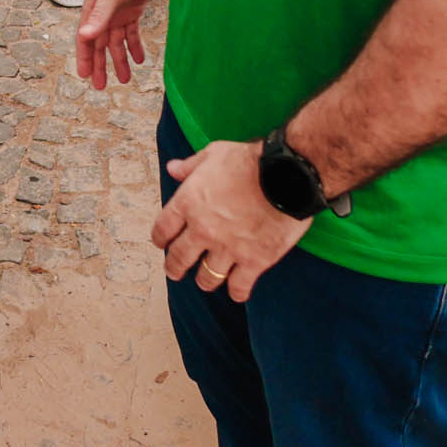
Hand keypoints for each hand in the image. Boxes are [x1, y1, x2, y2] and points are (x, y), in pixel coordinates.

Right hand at [75, 0, 163, 88]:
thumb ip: (99, 17)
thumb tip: (85, 36)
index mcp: (92, 11)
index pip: (85, 40)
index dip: (85, 59)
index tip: (85, 77)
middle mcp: (103, 14)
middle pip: (100, 45)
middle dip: (101, 65)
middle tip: (102, 87)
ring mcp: (118, 13)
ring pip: (117, 42)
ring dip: (120, 59)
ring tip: (126, 79)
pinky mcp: (132, 10)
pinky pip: (131, 33)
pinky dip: (135, 46)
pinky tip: (140, 59)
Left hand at [154, 138, 308, 301]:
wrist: (287, 175)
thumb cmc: (251, 161)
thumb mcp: (215, 154)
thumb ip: (191, 165)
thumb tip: (173, 168)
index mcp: (189, 202)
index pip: (163, 229)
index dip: (160, 239)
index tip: (162, 243)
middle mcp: (203, 229)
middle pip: (179, 258)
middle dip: (174, 268)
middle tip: (175, 271)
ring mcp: (228, 248)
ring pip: (207, 277)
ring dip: (204, 281)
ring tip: (206, 281)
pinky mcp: (254, 261)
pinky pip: (239, 287)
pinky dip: (237, 292)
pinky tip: (237, 291)